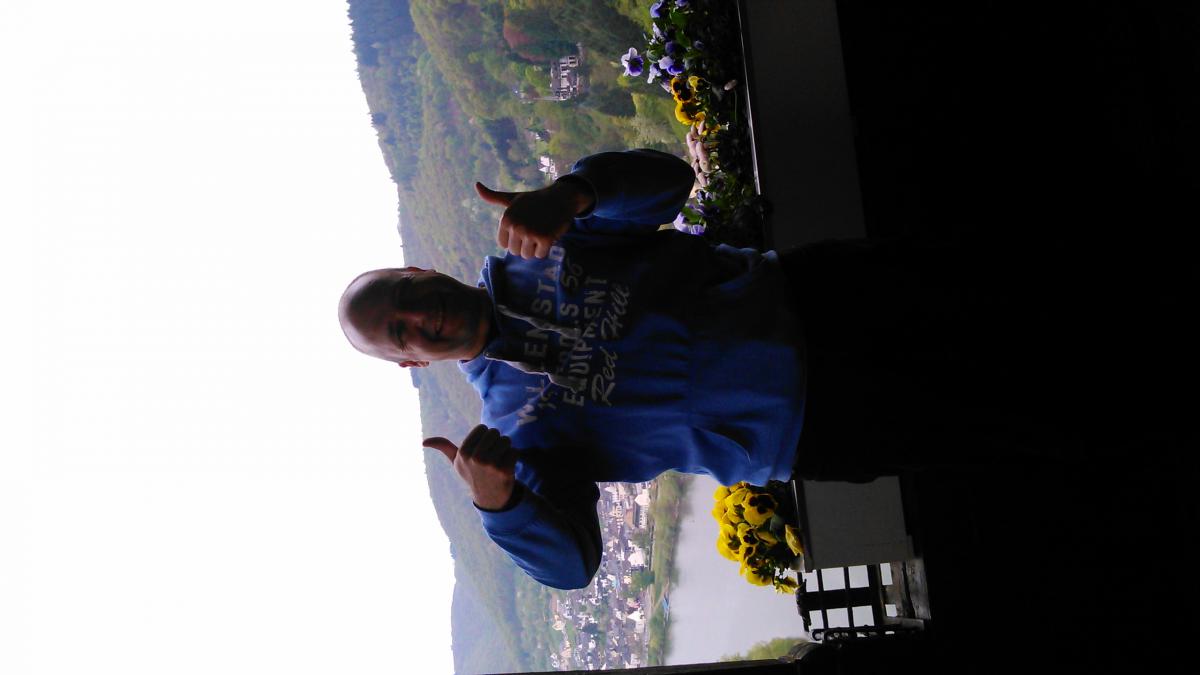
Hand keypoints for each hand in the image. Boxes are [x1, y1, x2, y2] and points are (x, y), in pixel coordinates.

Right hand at [424, 424, 518, 509]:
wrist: (490, 497)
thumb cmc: (473, 474)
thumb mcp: (457, 462)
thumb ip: (444, 448)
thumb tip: (423, 442)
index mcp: (463, 452)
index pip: (483, 428)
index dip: (484, 438)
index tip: (481, 451)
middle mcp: (475, 458)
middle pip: (495, 432)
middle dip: (496, 442)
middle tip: (492, 457)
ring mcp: (490, 465)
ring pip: (506, 441)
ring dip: (505, 449)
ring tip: (499, 462)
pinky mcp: (504, 471)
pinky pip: (515, 451)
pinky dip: (513, 457)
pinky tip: (507, 468)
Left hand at [475, 180, 592, 258]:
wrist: (560, 198)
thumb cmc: (534, 200)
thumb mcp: (512, 198)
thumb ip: (493, 197)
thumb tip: (476, 185)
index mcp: (506, 219)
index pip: (504, 245)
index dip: (515, 239)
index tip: (523, 227)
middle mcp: (516, 226)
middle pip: (515, 252)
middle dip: (525, 245)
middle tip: (534, 230)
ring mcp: (530, 233)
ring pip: (527, 255)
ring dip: (535, 248)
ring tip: (540, 232)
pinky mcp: (544, 238)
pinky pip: (540, 255)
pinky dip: (545, 249)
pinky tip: (548, 235)